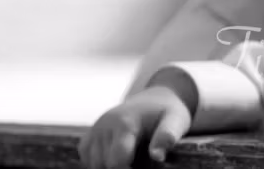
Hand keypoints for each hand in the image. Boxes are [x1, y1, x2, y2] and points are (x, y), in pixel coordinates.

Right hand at [78, 85, 192, 168]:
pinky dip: (99, 162)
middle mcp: (104, 125)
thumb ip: (167, 135)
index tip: (141, 167)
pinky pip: (87, 158)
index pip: (117, 160)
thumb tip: (157, 156)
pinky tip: (115, 156)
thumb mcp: (176, 119)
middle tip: (140, 160)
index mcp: (125, 122)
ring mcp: (95, 130)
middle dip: (122, 167)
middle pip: (105, 164)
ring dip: (110, 165)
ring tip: (130, 156)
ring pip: (95, 164)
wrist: (153, 100)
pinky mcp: (89, 136)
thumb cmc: (165, 113)